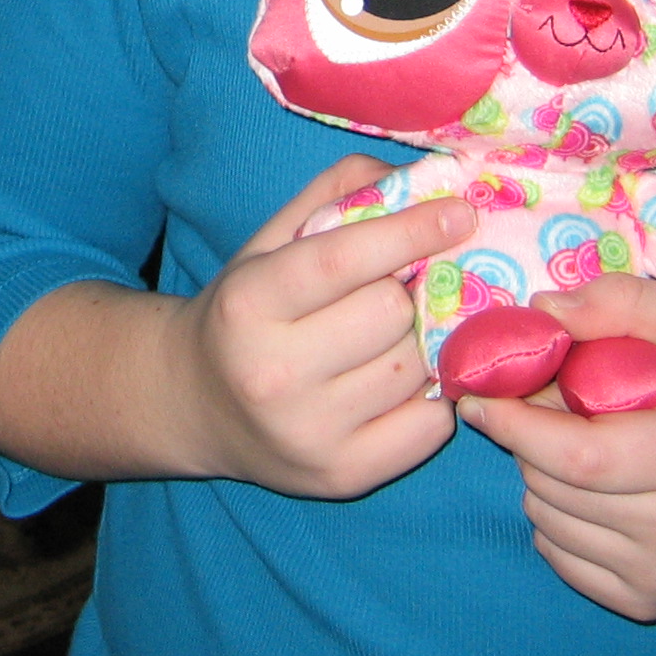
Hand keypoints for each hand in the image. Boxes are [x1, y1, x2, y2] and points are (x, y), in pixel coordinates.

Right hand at [163, 154, 473, 498]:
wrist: (194, 403)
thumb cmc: (247, 310)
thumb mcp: (270, 242)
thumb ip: (339, 195)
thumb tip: (428, 178)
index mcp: (249, 304)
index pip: (343, 261)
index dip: (411, 231)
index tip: (460, 213)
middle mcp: (272, 374)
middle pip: (390, 313)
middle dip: (406, 291)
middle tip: (398, 290)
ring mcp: (308, 433)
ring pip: (415, 368)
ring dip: (421, 343)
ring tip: (397, 335)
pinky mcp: (341, 477)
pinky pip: (430, 426)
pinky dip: (431, 399)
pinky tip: (401, 383)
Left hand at [457, 274, 655, 620]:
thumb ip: (627, 304)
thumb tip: (542, 310)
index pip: (578, 455)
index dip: (515, 425)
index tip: (478, 394)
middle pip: (553, 487)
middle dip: (527, 440)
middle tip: (545, 405)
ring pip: (547, 522)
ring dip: (540, 478)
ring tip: (582, 446)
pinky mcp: (649, 604)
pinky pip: (559, 556)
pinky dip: (556, 518)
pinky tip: (593, 490)